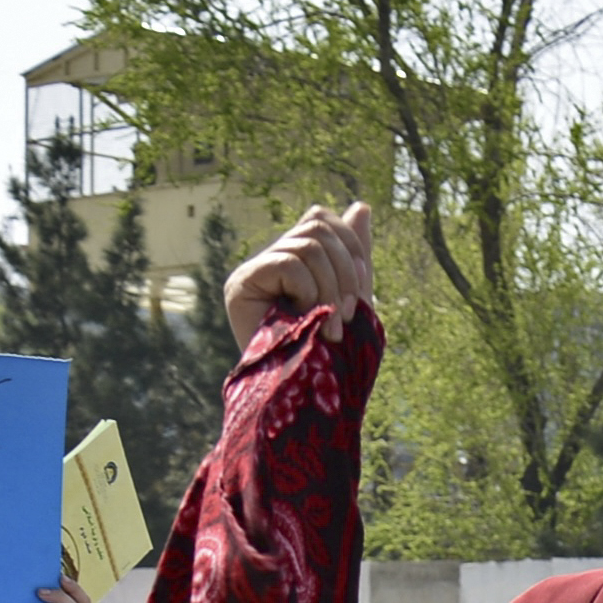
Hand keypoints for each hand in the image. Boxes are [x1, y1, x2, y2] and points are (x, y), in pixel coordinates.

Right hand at [225, 203, 372, 347]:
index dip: (350, 245)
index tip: (362, 290)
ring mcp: (252, 269)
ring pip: (308, 245)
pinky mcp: (241, 283)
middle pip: (317, 226)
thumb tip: (361, 206)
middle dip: (346, 270)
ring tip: (332, 327)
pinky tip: (306, 320)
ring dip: (332, 288)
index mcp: (293, 258)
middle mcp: (269, 258)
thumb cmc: (331, 352)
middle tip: (349, 314)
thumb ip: (354, 254)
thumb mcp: (351, 297)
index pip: (321, 218)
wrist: (308, 396)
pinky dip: (310, 292)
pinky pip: (290, 263)